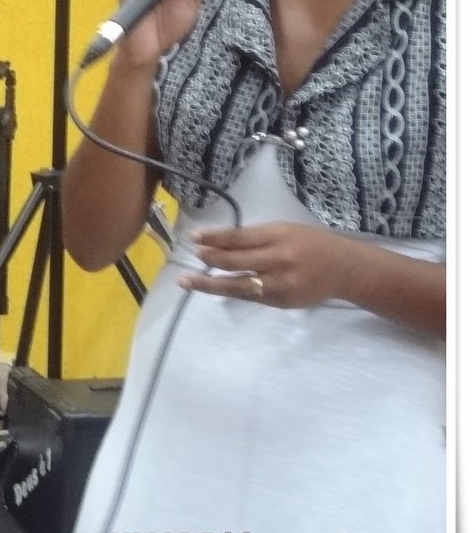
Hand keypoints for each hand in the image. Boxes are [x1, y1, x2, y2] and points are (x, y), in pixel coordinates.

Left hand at [178, 222, 354, 308]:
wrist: (345, 269)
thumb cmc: (310, 244)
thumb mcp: (284, 231)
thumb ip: (255, 238)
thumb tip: (219, 243)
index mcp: (279, 236)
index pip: (238, 237)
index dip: (213, 238)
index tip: (193, 237)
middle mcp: (279, 259)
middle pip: (235, 261)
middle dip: (209, 258)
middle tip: (192, 256)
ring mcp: (281, 284)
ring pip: (238, 285)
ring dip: (209, 283)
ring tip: (186, 281)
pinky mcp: (282, 302)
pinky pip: (251, 297)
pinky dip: (231, 292)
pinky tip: (214, 289)